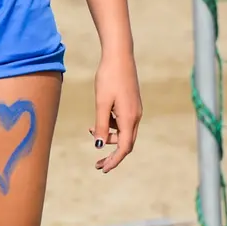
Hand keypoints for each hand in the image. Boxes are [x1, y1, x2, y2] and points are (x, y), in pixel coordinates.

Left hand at [89, 52, 141, 172]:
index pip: (124, 147)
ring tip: (90, 131)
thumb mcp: (101, 103)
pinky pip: (123, 123)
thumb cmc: (109, 78)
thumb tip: (98, 145)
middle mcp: (135, 116)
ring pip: (124, 133)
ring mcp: (135, 110)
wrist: (119, 56)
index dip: (114, 161)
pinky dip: (111, 127)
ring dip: (108, 137)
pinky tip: (98, 120)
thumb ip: (100, 125)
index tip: (103, 169)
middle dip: (112, 155)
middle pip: (126, 143)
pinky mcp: (131, 104)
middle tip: (97, 164)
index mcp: (129, 118)